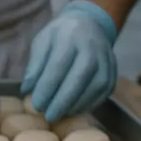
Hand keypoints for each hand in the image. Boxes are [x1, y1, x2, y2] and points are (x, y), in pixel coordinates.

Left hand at [20, 0, 118, 122]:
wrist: (89, 24)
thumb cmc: (59, 36)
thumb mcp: (41, 42)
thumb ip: (34, 65)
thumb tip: (27, 89)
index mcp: (70, 37)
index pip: (58, 65)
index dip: (47, 88)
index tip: (36, 104)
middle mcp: (92, 48)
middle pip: (79, 77)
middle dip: (63, 101)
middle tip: (48, 116)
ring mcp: (106, 60)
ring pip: (95, 86)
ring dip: (77, 104)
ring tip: (60, 115)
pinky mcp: (113, 72)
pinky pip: (104, 91)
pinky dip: (89, 104)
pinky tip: (74, 110)